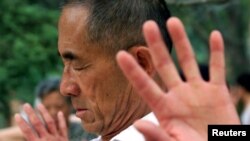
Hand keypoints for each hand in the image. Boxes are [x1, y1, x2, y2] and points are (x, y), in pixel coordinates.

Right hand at [15, 104, 68, 140]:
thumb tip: (26, 139)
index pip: (28, 132)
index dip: (22, 123)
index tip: (17, 115)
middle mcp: (47, 139)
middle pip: (38, 124)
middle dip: (31, 114)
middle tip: (25, 105)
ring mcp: (57, 138)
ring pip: (50, 123)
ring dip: (44, 113)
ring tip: (39, 105)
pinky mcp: (65, 139)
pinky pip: (63, 128)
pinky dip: (62, 120)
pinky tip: (60, 112)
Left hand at [116, 17, 239, 140]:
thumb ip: (157, 136)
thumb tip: (137, 123)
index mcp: (164, 109)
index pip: (144, 85)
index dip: (132, 71)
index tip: (120, 54)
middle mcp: (178, 95)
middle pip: (165, 65)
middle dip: (156, 45)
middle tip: (147, 25)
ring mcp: (197, 92)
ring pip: (187, 61)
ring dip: (182, 41)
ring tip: (173, 21)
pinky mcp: (217, 93)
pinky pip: (217, 69)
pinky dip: (217, 53)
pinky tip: (214, 36)